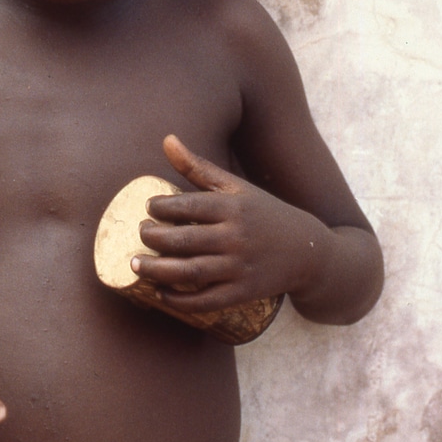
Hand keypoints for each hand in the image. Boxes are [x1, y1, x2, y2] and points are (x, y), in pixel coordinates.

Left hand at [132, 135, 317, 316]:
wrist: (307, 251)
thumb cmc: (263, 213)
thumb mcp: (235, 187)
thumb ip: (197, 167)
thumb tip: (166, 139)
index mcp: (233, 207)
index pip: (188, 206)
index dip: (160, 207)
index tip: (149, 208)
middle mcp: (236, 237)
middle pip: (183, 240)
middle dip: (153, 238)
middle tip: (141, 234)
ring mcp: (239, 267)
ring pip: (189, 272)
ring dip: (156, 270)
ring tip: (135, 264)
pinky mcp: (242, 293)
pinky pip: (205, 301)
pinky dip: (179, 300)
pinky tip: (161, 293)